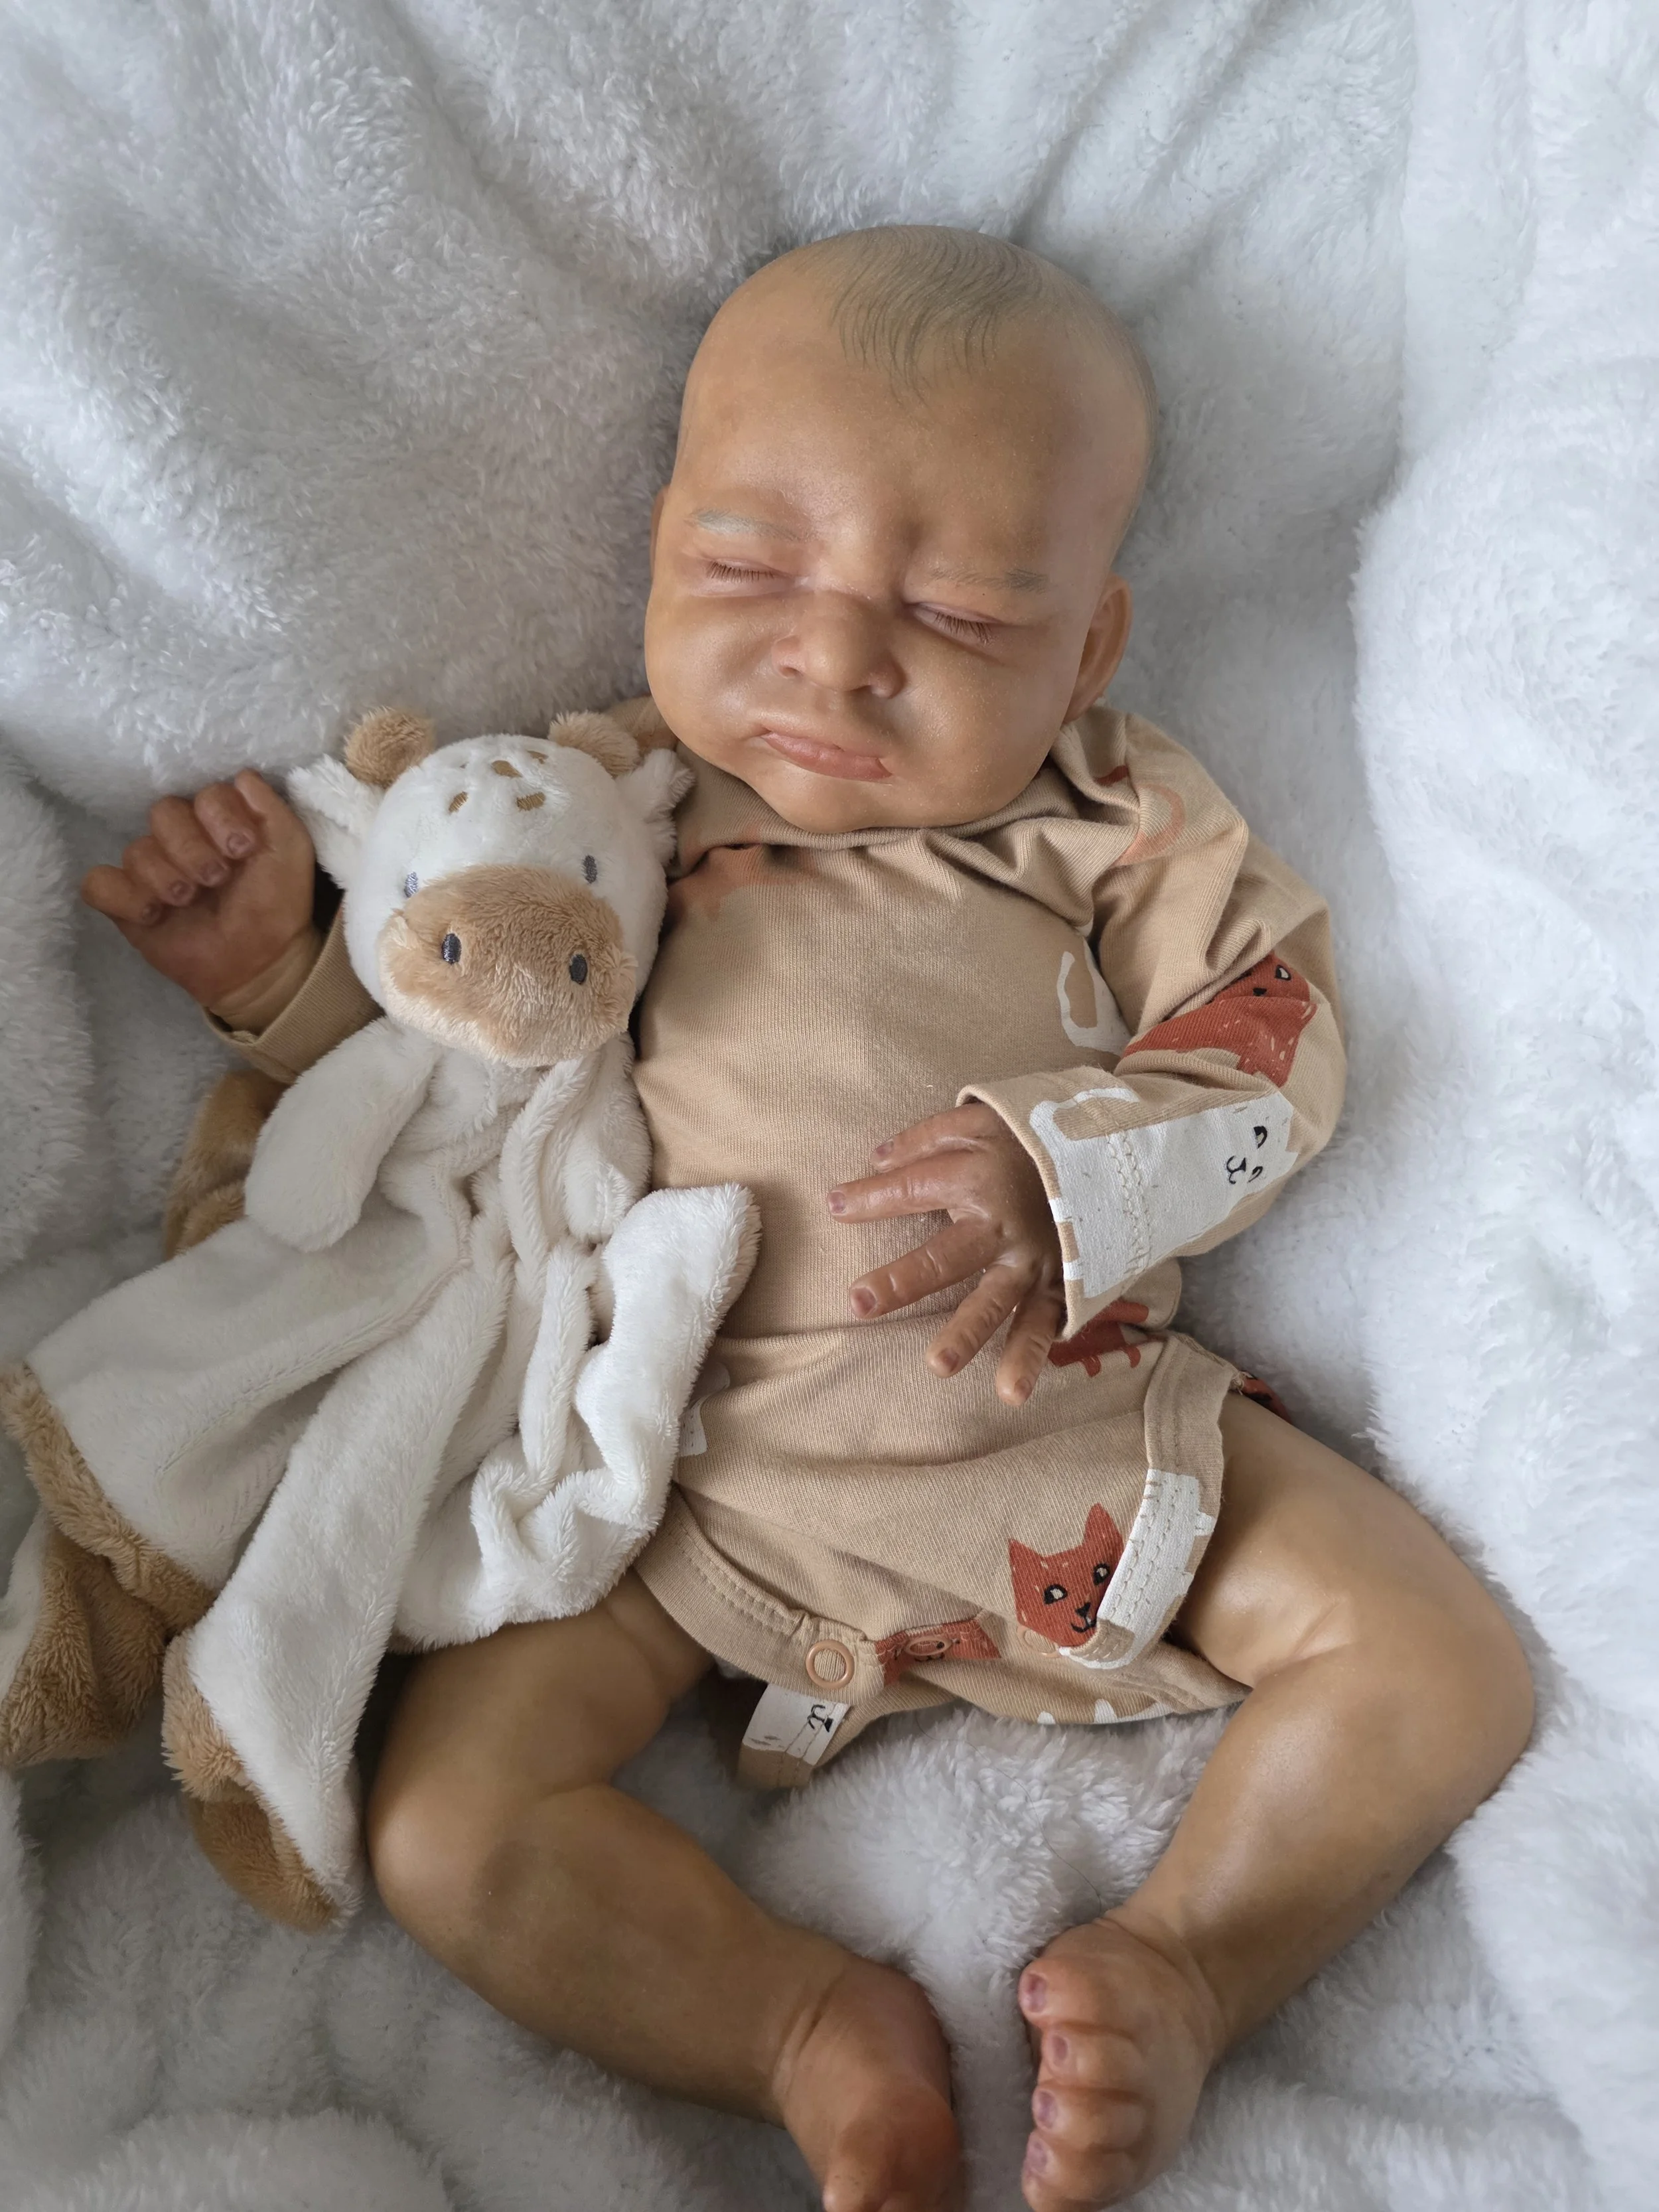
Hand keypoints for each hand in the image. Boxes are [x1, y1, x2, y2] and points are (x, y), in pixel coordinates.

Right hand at [81, 772, 317, 1018]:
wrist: (260, 963)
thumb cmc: (276, 905)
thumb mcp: (289, 850)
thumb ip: (270, 808)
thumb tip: (242, 776)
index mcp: (218, 822)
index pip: (205, 795)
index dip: (221, 819)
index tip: (243, 850)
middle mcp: (180, 839)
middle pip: (164, 814)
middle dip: (192, 849)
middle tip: (216, 879)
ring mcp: (150, 870)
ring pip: (136, 850)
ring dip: (165, 877)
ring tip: (188, 901)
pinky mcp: (125, 903)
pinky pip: (99, 884)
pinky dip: (123, 896)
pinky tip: (152, 915)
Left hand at [827, 1103, 1064, 1405]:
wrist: (1121, 1149)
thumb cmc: (1037, 1138)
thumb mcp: (984, 1117)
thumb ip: (928, 1138)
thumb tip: (875, 1159)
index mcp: (979, 1177)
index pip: (912, 1189)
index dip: (869, 1197)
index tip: (834, 1205)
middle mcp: (1004, 1225)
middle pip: (945, 1255)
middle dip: (903, 1280)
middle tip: (858, 1302)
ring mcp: (1033, 1261)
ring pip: (996, 1301)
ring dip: (968, 1334)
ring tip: (937, 1366)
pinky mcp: (1060, 1286)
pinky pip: (1044, 1325)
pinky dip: (1031, 1357)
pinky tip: (1011, 1391)